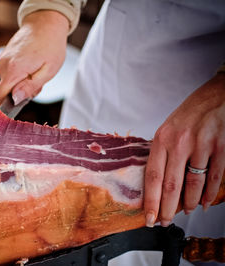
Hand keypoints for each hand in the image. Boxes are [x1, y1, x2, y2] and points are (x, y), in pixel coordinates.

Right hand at [0, 10, 68, 105]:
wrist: (45, 23)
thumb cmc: (51, 46)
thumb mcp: (48, 71)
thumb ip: (30, 88)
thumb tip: (15, 100)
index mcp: (13, 70)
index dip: (11, 103)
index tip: (25, 97)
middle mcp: (3, 65)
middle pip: (6, 91)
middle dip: (20, 91)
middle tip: (37, 80)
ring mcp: (1, 60)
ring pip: (8, 83)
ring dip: (21, 82)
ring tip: (36, 70)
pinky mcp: (3, 57)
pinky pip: (8, 73)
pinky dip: (19, 74)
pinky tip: (30, 65)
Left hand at [144, 73, 224, 226]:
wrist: (217, 95)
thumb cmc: (189, 113)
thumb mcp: (167, 129)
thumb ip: (162, 153)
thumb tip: (156, 182)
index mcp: (162, 139)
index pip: (152, 176)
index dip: (150, 200)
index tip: (149, 216)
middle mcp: (180, 143)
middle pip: (171, 185)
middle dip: (167, 208)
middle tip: (164, 222)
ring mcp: (202, 145)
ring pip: (193, 184)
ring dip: (188, 203)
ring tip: (184, 213)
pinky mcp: (221, 147)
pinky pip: (213, 177)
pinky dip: (208, 194)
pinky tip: (203, 203)